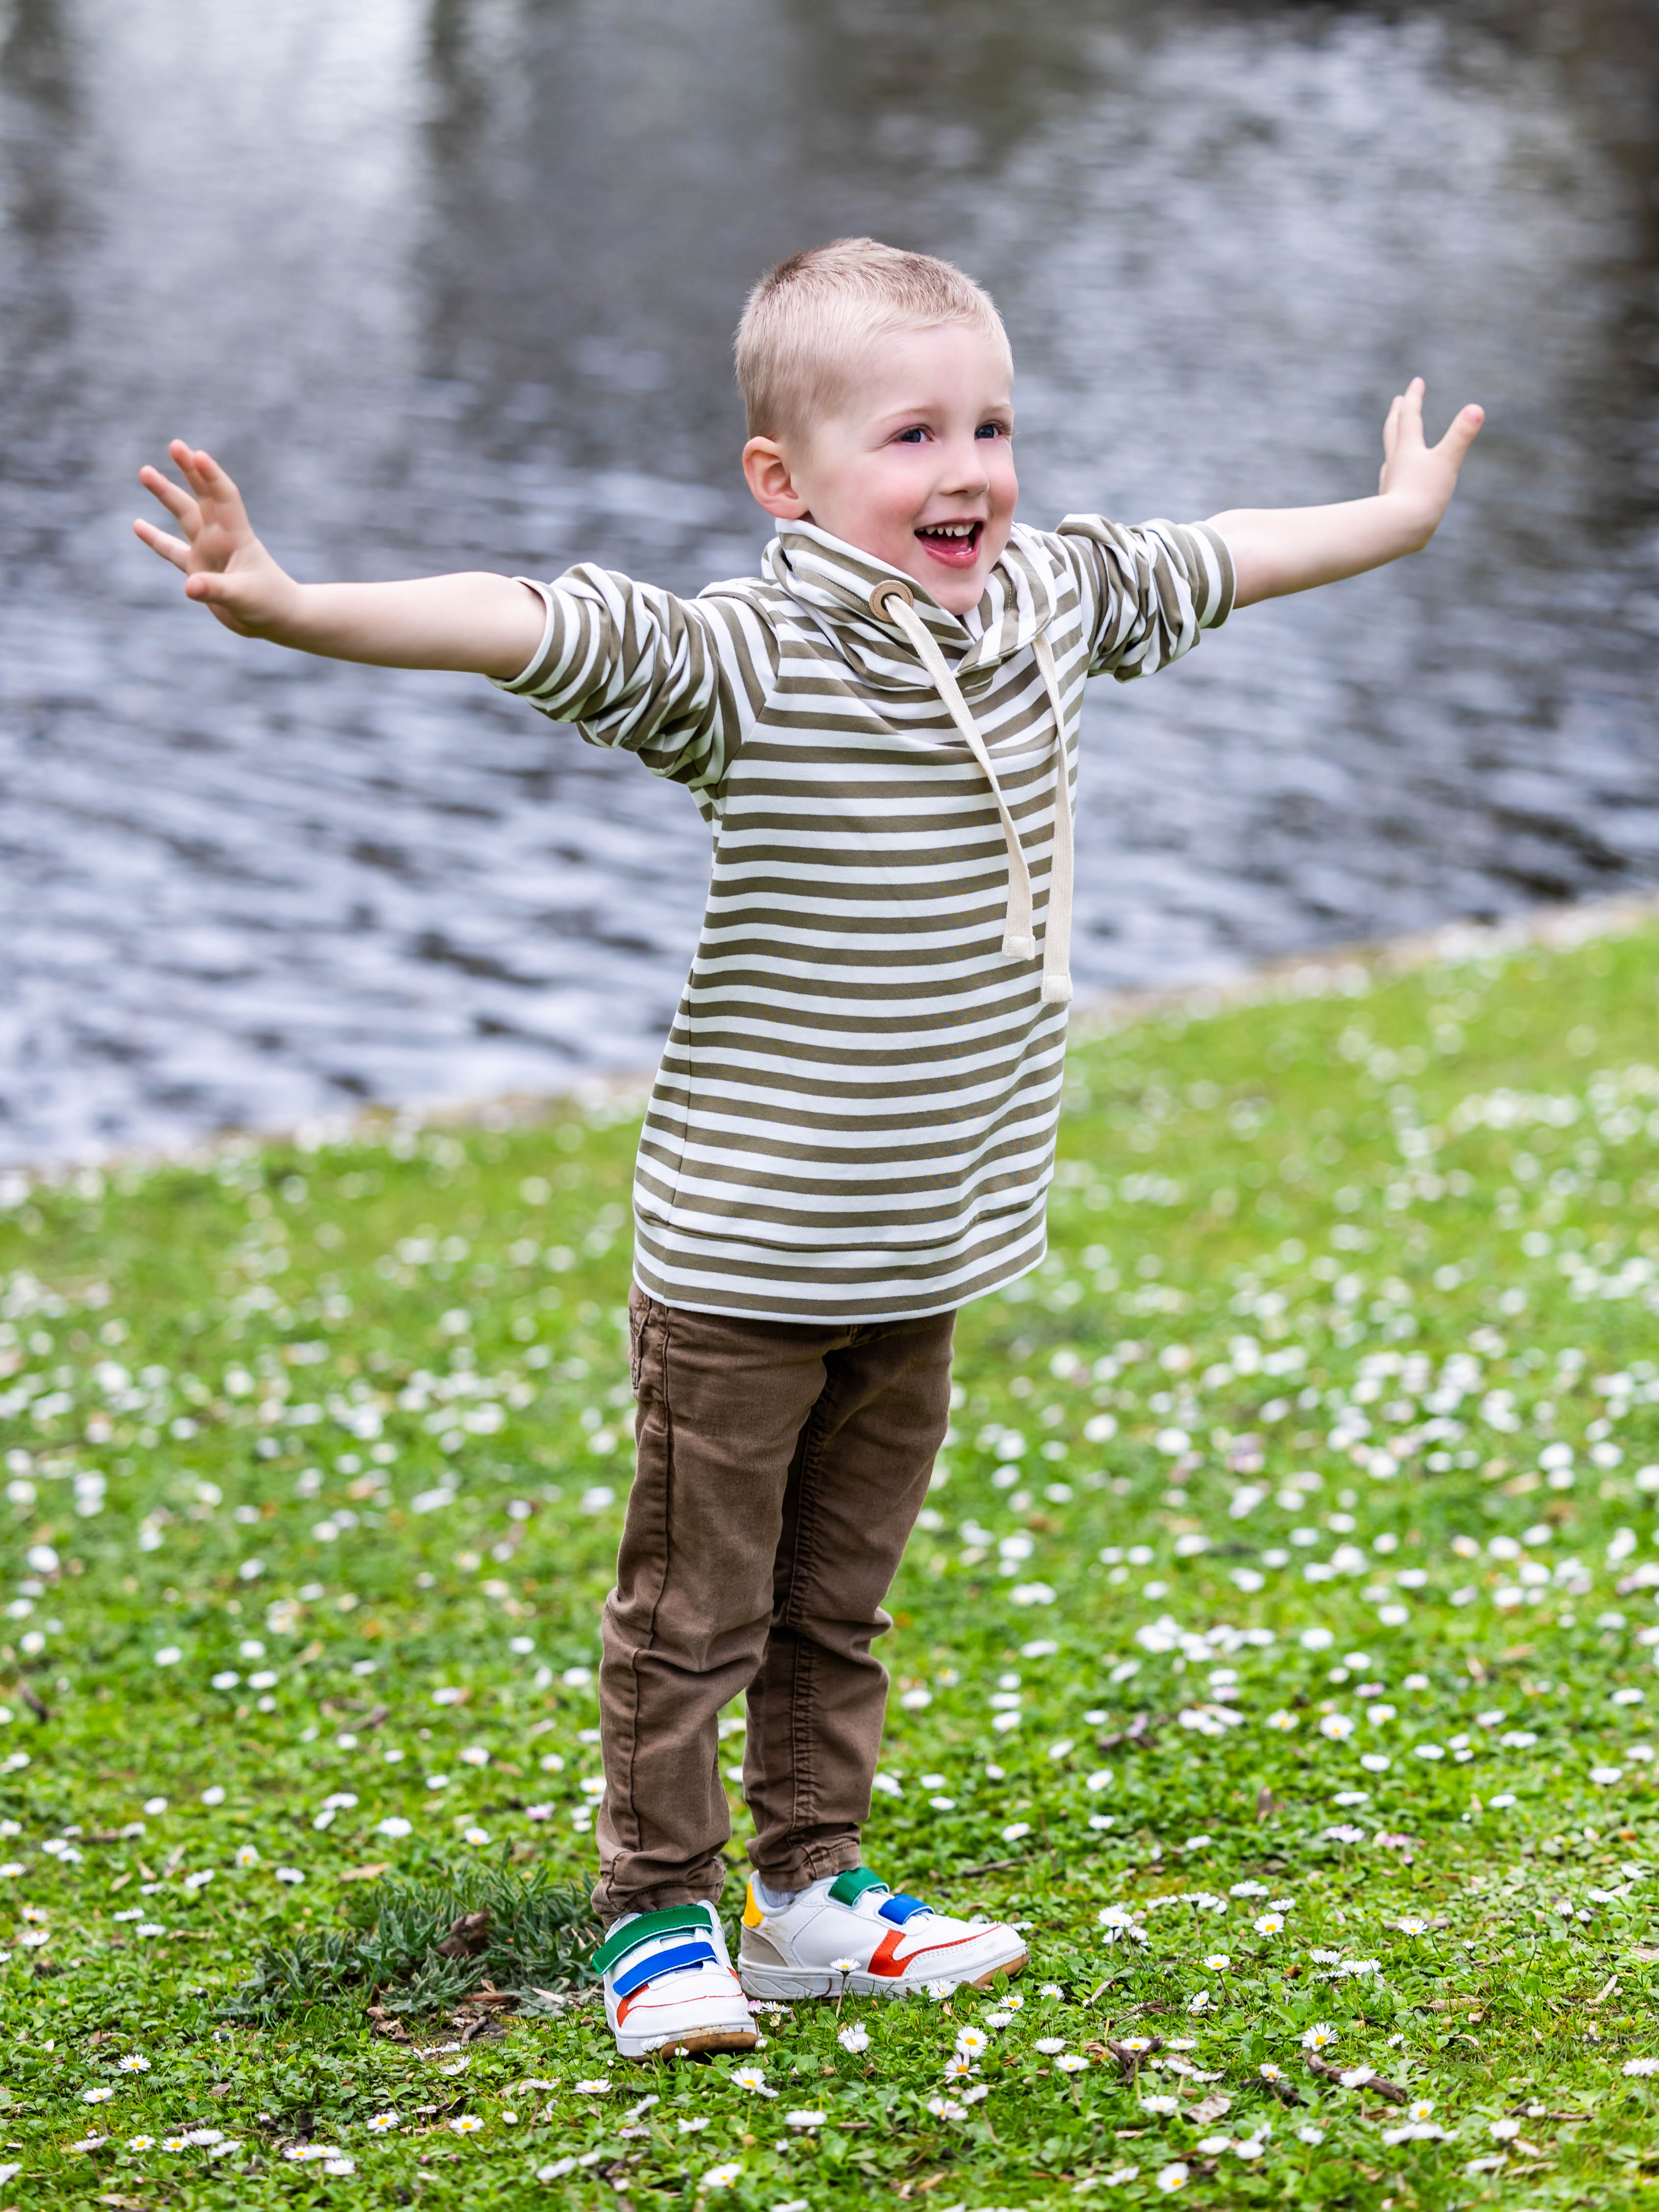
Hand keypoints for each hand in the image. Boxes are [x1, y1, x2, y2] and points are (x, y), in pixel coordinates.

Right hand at [133, 441, 301, 637]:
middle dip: (189, 471)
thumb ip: (217, 590)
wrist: (276, 619)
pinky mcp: (198, 569)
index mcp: (237, 537)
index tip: (197, 455)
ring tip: (145, 470)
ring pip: (183, 515)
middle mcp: (220, 538)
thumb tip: (190, 586)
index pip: (224, 498)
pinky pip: (171, 550)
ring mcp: (208, 551)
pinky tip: (137, 524)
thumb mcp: (244, 597)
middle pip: (202, 496)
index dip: (212, 477)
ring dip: (166, 494)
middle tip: (175, 444)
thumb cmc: (270, 604)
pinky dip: (155, 539)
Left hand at [1377, 378, 1483, 546]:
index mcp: (1408, 449)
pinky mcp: (1391, 502)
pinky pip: (1392, 480)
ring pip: (1391, 456)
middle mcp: (1395, 462)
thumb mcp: (1447, 462)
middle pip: (1394, 432)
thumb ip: (1461, 435)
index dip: (1414, 397)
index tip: (1416, 381)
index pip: (1410, 416)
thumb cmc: (1424, 495)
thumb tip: (1477, 408)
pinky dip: (1395, 471)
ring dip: (1393, 442)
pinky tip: (1394, 477)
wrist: (1400, 530)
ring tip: (1395, 437)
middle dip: (1397, 414)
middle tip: (1397, 402)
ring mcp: (1391, 482)